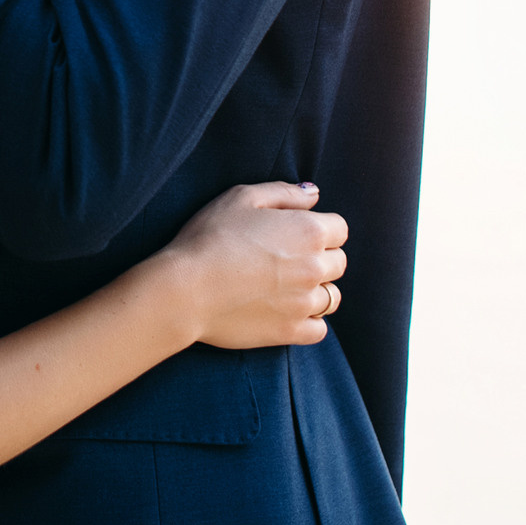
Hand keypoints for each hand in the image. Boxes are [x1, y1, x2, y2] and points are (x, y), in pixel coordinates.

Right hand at [157, 182, 346, 349]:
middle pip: (338, 262)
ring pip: (332, 297)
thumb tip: (314, 194)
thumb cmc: (209, 237)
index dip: (320, 227)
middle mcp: (315, 267)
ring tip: (287, 286)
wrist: (185, 289)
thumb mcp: (241, 198)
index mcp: (308, 231)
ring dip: (317, 290)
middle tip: (286, 258)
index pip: (340, 228)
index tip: (295, 231)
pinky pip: (320, 330)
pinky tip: (287, 311)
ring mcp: (305, 303)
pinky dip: (310, 322)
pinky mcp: (291, 331)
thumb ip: (283, 193)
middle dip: (320, 257)